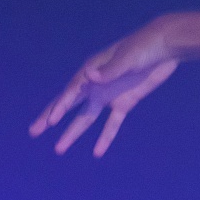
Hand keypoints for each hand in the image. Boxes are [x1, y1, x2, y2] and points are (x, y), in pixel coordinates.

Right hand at [30, 19, 179, 156]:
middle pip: (69, 105)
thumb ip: (110, 69)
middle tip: (33, 131)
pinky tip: (97, 153)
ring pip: (86, 118)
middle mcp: (95, 84)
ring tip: (58, 149)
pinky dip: (105, 137)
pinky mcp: (124, 102)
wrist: (165, 46)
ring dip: (73, 132)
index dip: (60, 107)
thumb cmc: (143, 47)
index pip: (71, 92)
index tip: (50, 121)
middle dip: (51, 117)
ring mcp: (108, 94)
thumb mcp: (127, 58)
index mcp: (91, 71)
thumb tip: (90, 75)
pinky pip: (112, 124)